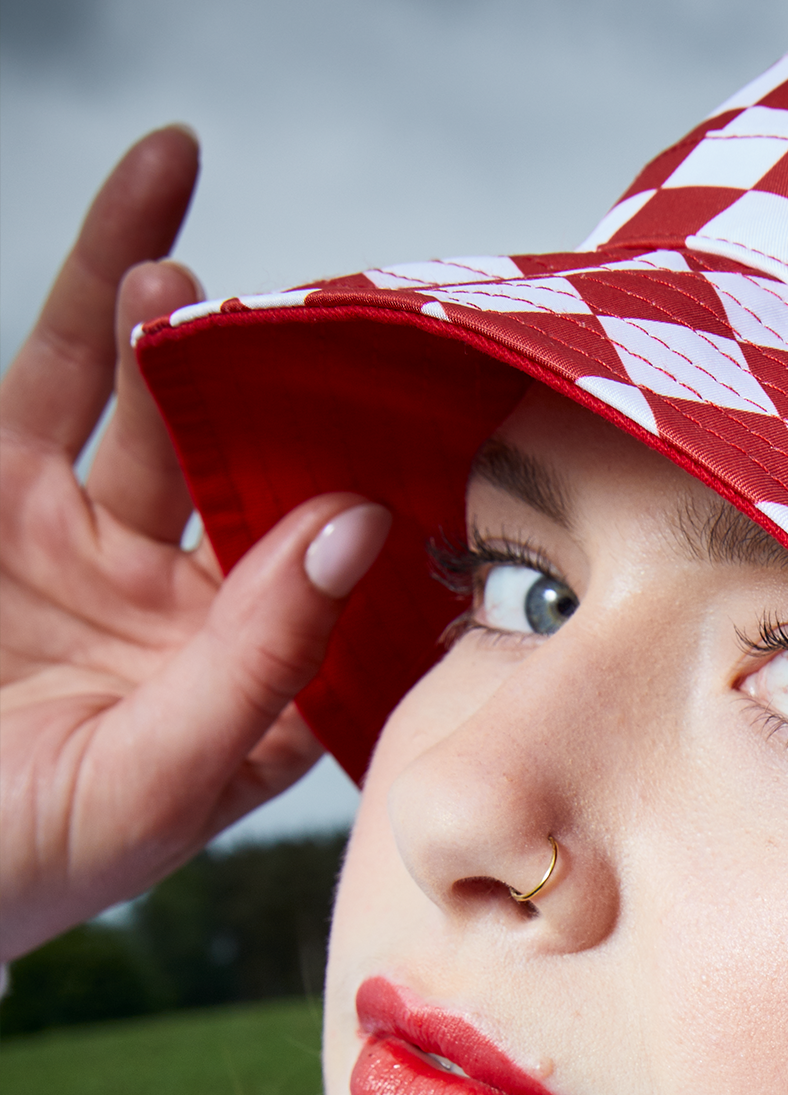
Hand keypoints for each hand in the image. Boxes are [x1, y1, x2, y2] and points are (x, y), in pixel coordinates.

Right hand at [0, 126, 389, 959]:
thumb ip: (262, 652)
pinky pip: (47, 382)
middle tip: (295, 319)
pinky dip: (81, 301)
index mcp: (256, 679)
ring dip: (170, 325)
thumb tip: (358, 521)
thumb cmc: (25, 861)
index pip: (340, 573)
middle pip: (246, 466)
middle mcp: (184, 600)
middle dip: (270, 391)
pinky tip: (134, 232)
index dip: (386, 499)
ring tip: (185, 264)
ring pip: (143, 404)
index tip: (439, 425)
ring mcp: (87, 542)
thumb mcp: (160, 776)